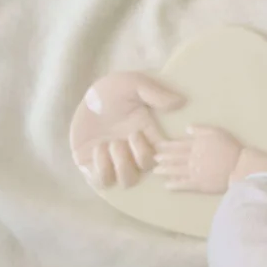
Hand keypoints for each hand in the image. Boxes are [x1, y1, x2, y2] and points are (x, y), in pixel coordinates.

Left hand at [69, 72, 184, 187]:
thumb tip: (181, 102)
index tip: (140, 133)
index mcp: (150, 136)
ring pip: (128, 181)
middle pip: (148, 171)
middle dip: (139, 154)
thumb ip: (155, 93)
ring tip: (109, 143)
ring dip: (120, 162)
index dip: (158, 151)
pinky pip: (103, 182)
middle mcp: (136, 152)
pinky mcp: (95, 168)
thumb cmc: (111, 91)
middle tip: (128, 135)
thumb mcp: (133, 84)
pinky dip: (102, 169)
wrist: (85, 99)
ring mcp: (116, 162)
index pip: (164, 154)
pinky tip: (97, 149)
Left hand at [154, 125, 243, 192]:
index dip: (168, 145)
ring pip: (175, 170)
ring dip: (165, 170)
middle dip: (163, 158)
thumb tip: (186, 128)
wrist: (239, 167)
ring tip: (155, 171)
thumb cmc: (231, 148)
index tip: (158, 145)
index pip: (178, 144)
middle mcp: (192, 158)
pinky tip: (167, 186)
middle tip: (154, 158)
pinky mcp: (198, 184)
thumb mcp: (217, 132)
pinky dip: (174, 185)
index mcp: (196, 144)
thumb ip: (201, 129)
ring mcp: (193, 172)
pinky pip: (183, 185)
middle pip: (174, 157)